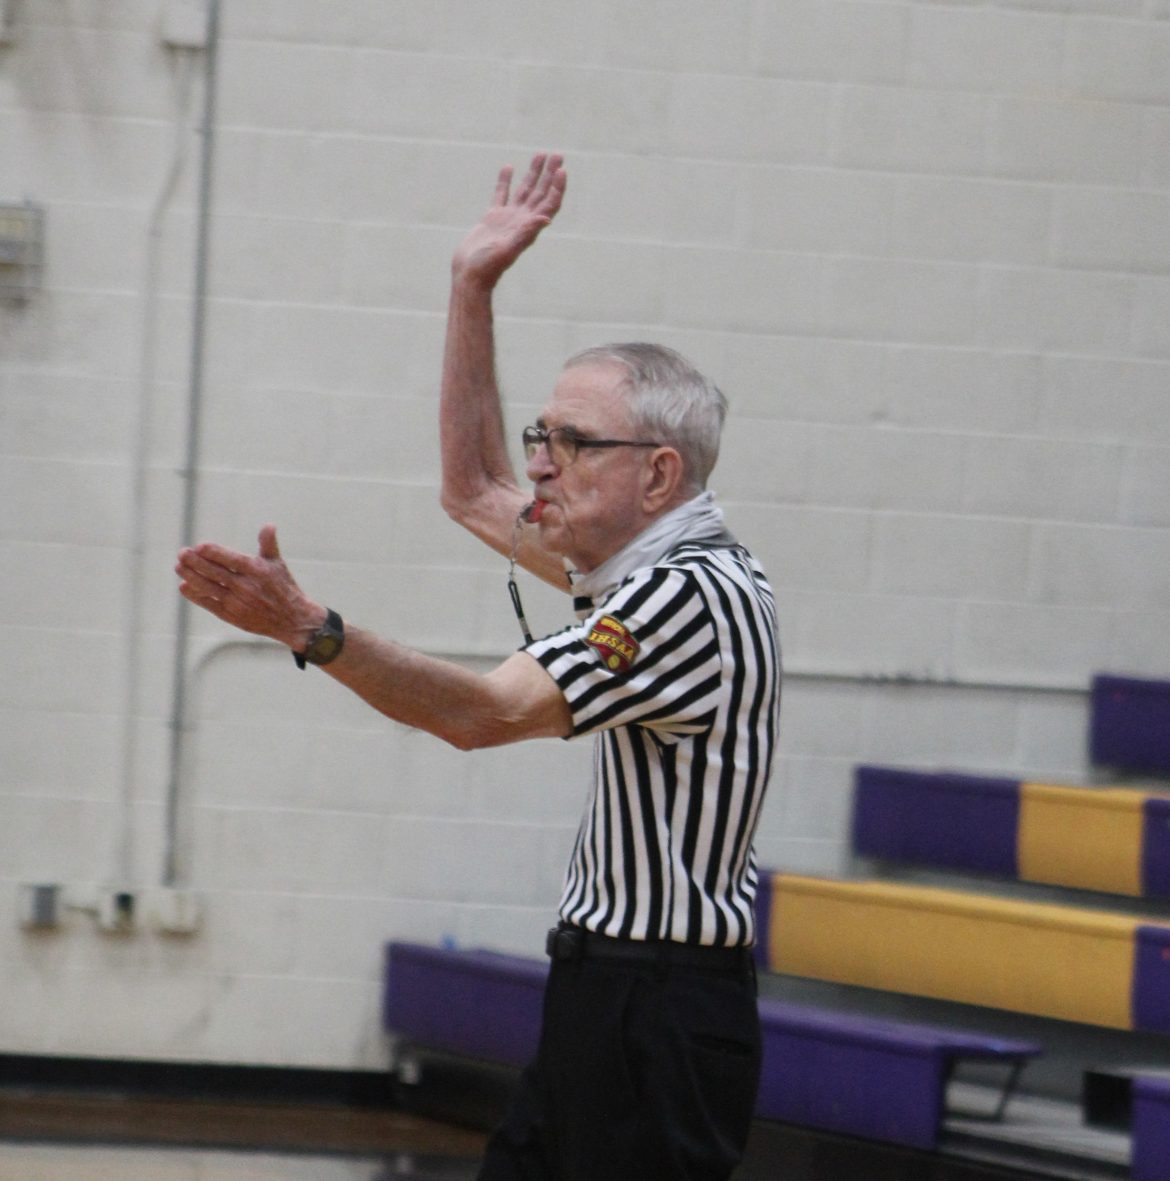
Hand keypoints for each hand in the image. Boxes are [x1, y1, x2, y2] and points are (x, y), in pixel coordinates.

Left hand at [175, 524, 322, 650]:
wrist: (293, 620)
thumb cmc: (284, 588)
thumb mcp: (278, 563)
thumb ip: (269, 543)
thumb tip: (269, 525)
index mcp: (256, 570)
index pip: (230, 558)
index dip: (212, 552)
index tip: (199, 546)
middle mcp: (246, 586)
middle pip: (214, 572)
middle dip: (195, 562)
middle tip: (182, 553)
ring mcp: (237, 602)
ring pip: (208, 587)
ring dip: (191, 576)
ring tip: (179, 566)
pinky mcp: (232, 616)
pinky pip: (209, 604)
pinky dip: (196, 596)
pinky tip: (185, 586)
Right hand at [452, 152, 566, 289]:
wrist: (470, 275)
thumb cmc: (488, 267)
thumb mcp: (508, 249)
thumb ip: (526, 233)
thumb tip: (546, 219)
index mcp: (529, 228)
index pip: (548, 204)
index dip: (557, 187)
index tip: (562, 169)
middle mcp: (522, 222)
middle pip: (540, 193)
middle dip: (549, 174)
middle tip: (557, 154)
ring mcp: (507, 219)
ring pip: (524, 191)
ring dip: (533, 173)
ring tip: (540, 154)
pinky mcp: (492, 218)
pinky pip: (501, 195)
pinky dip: (505, 181)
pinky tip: (508, 167)